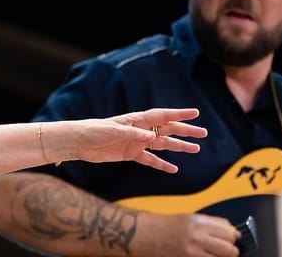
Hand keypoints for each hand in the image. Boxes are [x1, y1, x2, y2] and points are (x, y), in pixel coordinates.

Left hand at [67, 107, 205, 172]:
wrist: (78, 143)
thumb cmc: (93, 131)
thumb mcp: (112, 131)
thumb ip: (133, 134)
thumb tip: (152, 137)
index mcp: (137, 119)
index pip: (162, 115)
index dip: (179, 113)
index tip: (196, 112)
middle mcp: (140, 129)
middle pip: (167, 129)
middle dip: (186, 131)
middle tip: (204, 133)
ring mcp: (137, 142)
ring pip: (163, 145)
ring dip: (179, 147)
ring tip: (196, 150)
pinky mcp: (131, 154)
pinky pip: (150, 160)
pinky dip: (162, 165)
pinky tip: (174, 170)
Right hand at [142, 212, 240, 256]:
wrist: (147, 235)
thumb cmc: (167, 226)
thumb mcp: (191, 218)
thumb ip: (212, 223)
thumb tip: (232, 231)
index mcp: (200, 223)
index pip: (229, 233)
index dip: (232, 237)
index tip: (231, 239)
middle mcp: (198, 238)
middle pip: (229, 249)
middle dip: (231, 251)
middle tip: (227, 250)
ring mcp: (193, 254)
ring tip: (216, 255)